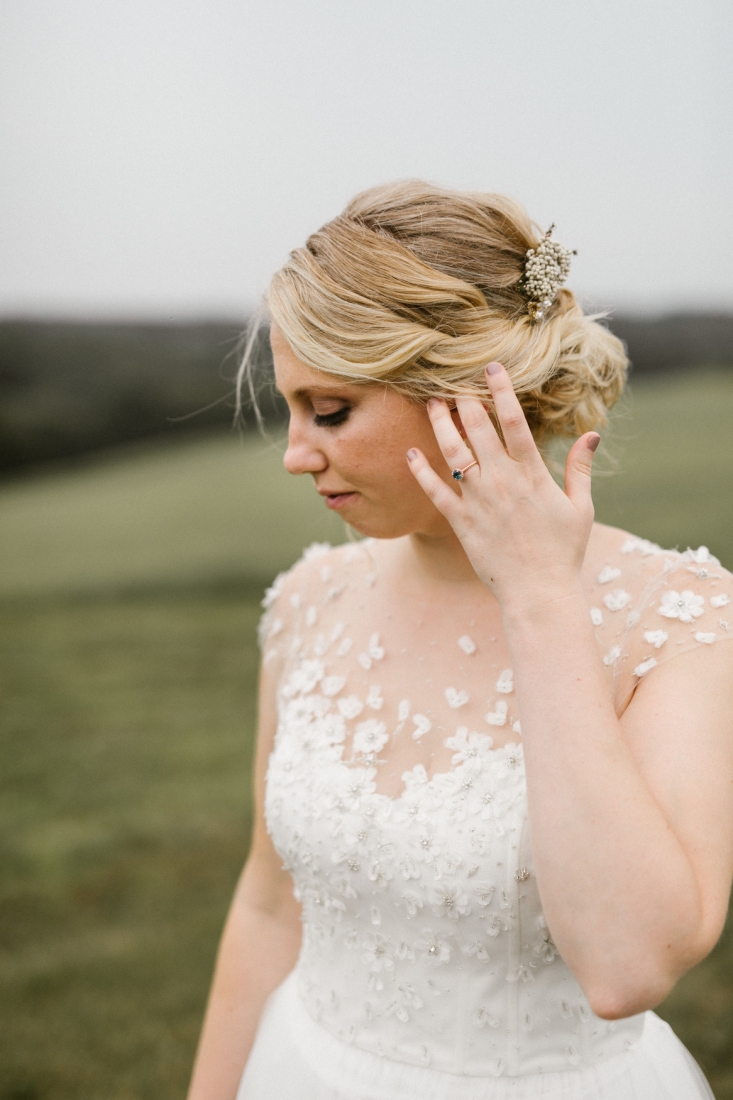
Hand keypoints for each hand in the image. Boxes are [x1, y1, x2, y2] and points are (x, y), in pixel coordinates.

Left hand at [406, 362, 599, 612]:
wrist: (538, 592)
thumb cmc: (563, 551)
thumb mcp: (581, 508)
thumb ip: (580, 469)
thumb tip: (592, 434)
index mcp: (532, 475)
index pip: (515, 422)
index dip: (502, 392)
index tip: (491, 368)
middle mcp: (502, 482)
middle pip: (478, 430)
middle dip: (465, 401)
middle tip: (452, 381)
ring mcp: (479, 501)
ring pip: (453, 454)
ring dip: (440, 426)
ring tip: (431, 404)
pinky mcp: (461, 522)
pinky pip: (435, 491)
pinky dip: (421, 471)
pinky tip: (411, 452)